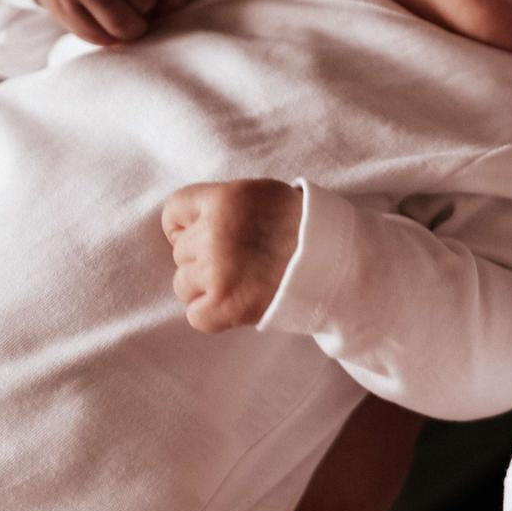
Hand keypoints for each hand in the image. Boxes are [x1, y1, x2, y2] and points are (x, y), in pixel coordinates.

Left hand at [161, 180, 303, 332]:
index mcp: (224, 200)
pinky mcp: (225, 306)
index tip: (201, 236)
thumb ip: (226, 203)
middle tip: (239, 262)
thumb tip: (193, 220)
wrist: (337, 263)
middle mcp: (214, 234)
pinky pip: (196, 315)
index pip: (174, 211)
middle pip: (180, 251)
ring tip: (240, 284)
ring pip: (183, 284)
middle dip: (203, 258)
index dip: (185, 226)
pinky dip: (213, 315)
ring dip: (206, 288)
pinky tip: (236, 305)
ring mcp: (217, 272)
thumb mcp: (264, 195)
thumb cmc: (304, 227)